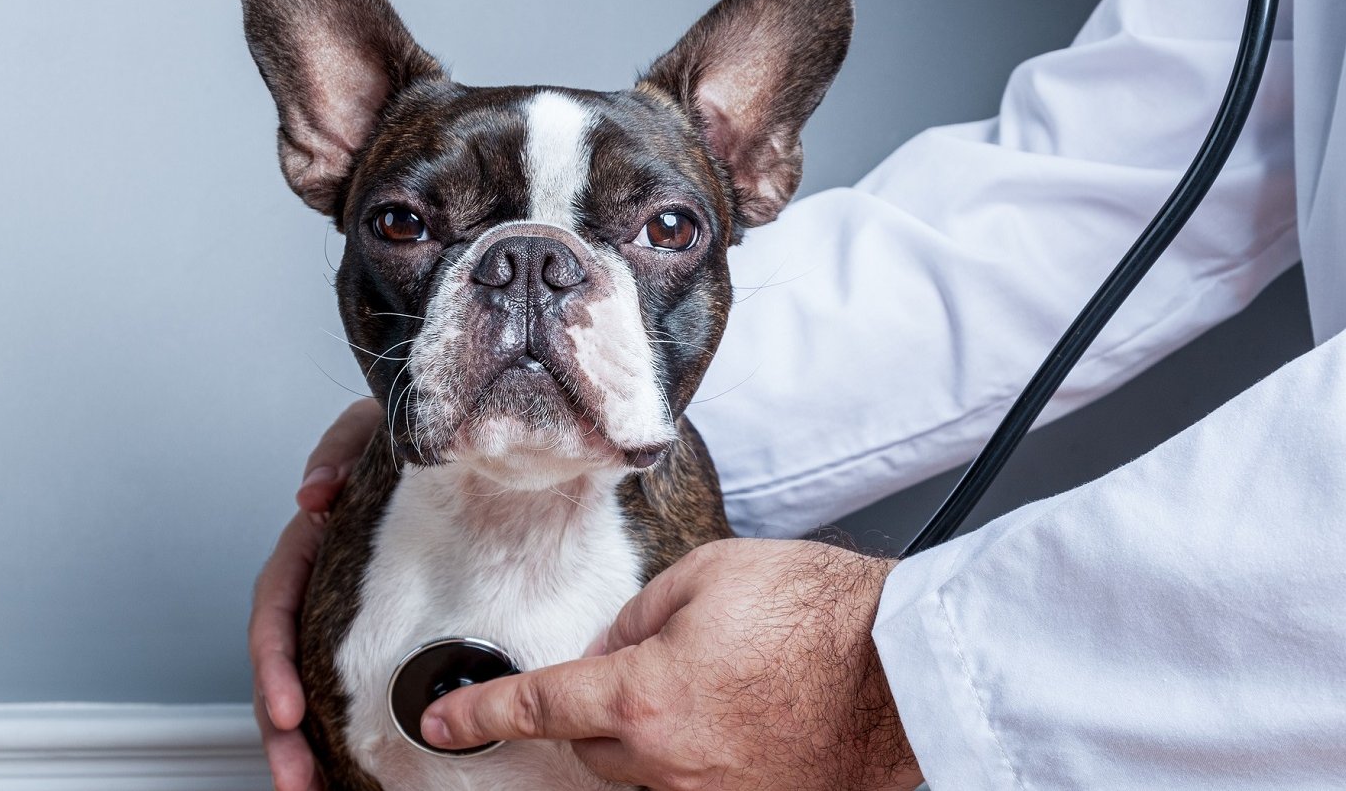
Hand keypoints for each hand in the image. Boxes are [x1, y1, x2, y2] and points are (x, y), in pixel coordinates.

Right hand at [250, 399, 381, 790]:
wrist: (466, 436)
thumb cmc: (415, 435)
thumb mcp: (375, 429)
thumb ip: (341, 448)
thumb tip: (314, 494)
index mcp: (313, 539)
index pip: (277, 604)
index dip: (274, 660)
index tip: (289, 709)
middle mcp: (320, 578)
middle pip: (282, 661)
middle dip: (278, 726)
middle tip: (295, 775)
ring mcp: (342, 605)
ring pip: (305, 680)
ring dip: (298, 741)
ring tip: (307, 787)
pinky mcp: (376, 625)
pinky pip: (346, 678)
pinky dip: (337, 726)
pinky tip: (343, 766)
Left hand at [420, 539, 922, 790]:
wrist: (902, 668)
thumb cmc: (821, 615)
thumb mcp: (709, 575)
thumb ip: (638, 614)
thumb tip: (612, 646)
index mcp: (644, 698)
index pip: (538, 706)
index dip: (479, 712)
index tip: (442, 719)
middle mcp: (667, 764)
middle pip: (591, 749)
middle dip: (602, 709)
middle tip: (657, 662)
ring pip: (643, 773)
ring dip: (654, 736)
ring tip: (719, 688)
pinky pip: (695, 787)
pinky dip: (698, 757)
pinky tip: (737, 722)